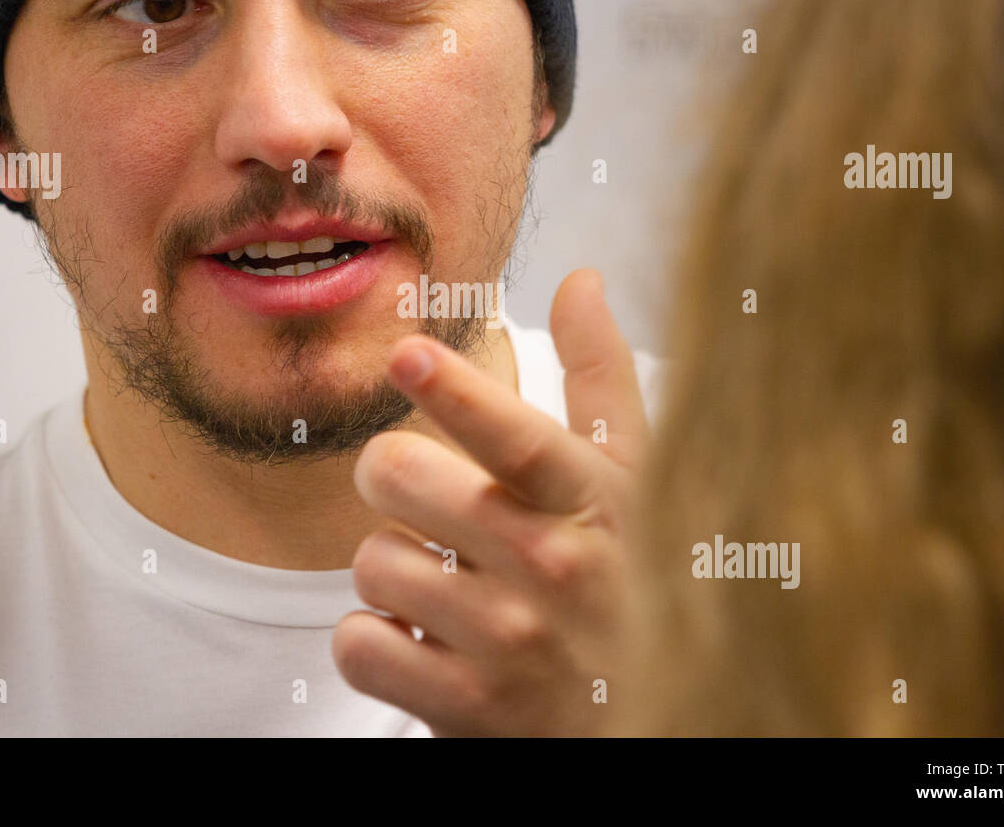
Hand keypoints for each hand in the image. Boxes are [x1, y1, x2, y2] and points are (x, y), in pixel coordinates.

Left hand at [332, 269, 650, 735]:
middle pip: (401, 477)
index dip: (459, 393)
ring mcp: (511, 644)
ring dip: (392, 572)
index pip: (520, 441)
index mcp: (594, 503)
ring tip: (447, 589)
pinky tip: (427, 644)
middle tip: (422, 500)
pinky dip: (374, 642)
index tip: (408, 355)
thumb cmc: (626, 584)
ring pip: (372, 561)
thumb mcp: (633, 482)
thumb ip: (600, 380)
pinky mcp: (466, 707)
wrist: (646, 724)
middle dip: (391, 478)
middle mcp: (556, 570)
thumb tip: (580, 279)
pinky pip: (357, 644)